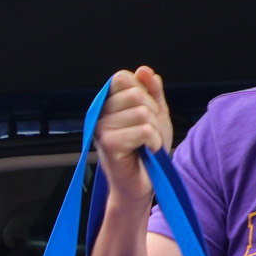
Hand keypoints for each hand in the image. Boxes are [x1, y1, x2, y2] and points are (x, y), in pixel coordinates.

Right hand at [92, 66, 171, 203]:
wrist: (141, 186)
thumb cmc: (146, 152)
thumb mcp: (156, 115)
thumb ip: (152, 91)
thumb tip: (144, 70)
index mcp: (107, 104)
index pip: (123, 77)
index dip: (143, 91)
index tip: (146, 114)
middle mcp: (100, 114)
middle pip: (136, 94)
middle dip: (153, 114)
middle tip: (148, 133)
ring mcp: (101, 129)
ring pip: (142, 113)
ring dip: (155, 131)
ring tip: (147, 145)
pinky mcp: (109, 144)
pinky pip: (144, 130)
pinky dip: (154, 142)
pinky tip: (147, 151)